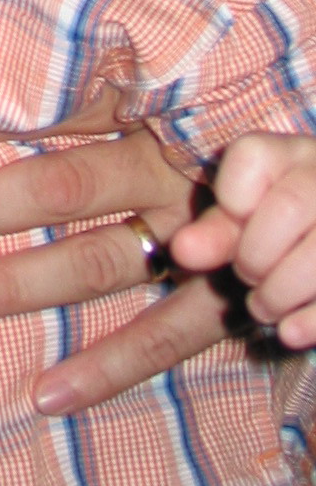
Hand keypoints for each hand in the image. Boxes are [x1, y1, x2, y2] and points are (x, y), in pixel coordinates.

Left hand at [0, 117, 228, 414]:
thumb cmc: (216, 137)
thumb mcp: (162, 104)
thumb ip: (78, 100)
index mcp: (152, 118)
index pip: (63, 113)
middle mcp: (171, 178)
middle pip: (67, 187)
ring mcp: (201, 245)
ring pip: (99, 263)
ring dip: (22, 284)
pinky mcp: (227, 303)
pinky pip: (160, 342)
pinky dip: (104, 370)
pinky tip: (44, 397)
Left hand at [171, 134, 315, 348]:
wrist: (314, 237)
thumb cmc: (274, 229)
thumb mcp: (246, 221)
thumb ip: (215, 232)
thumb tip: (182, 250)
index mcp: (290, 152)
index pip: (253, 156)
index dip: (234, 203)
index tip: (232, 229)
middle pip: (290, 207)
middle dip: (256, 255)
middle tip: (247, 278)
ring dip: (282, 291)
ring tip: (263, 308)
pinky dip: (313, 319)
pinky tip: (290, 333)